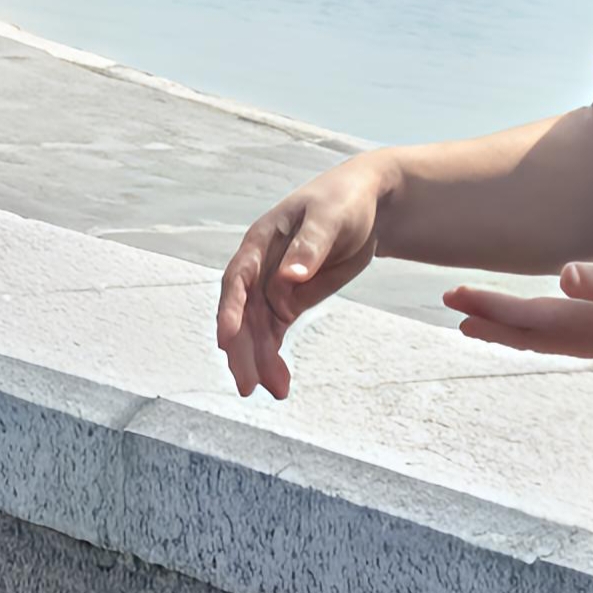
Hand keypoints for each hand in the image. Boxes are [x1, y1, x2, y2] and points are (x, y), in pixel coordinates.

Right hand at [216, 157, 393, 400]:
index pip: (238, 279)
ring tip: (276, 391)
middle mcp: (260, 267)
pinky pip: (275, 333)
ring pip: (257, 330)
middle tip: (249, 385)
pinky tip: (280, 383)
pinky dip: (274, 357)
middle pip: (243, 313)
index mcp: (261, 241)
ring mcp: (273, 286)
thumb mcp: (330, 218)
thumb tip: (289, 277)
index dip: (230, 309)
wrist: (366, 205)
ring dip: (260, 360)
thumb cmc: (343, 201)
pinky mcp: (290, 300)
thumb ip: (309, 247)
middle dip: (243, 349)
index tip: (226, 338)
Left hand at [443, 254, 592, 369]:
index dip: (489, 306)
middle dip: (488, 321)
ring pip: (544, 339)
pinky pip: (565, 338)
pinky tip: (542, 327)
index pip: (526, 315)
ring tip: (478, 324)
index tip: (455, 296)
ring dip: (508, 331)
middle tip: (452, 307)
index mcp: (590, 320)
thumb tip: (566, 277)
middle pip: (527, 332)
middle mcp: (591, 335)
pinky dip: (540, 333)